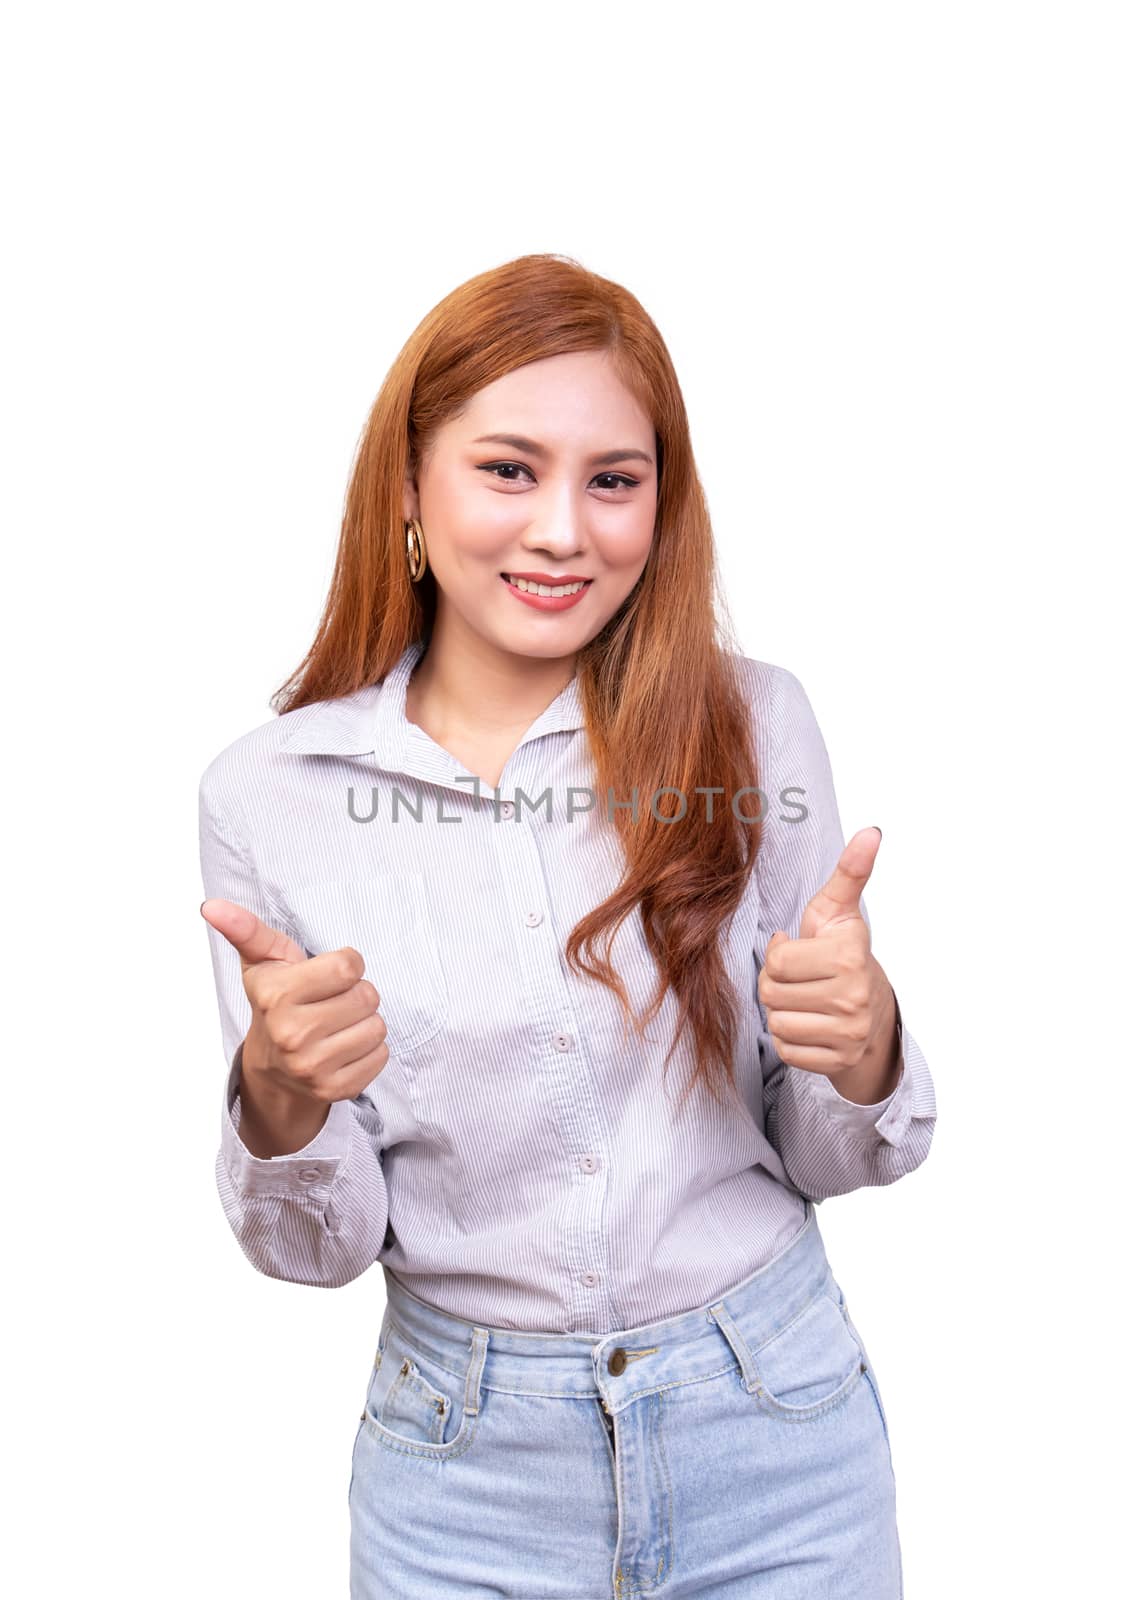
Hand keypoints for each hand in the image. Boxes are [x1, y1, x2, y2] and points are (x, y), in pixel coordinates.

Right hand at [200, 899, 389, 1117]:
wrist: (272, 1068)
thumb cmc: (276, 1003)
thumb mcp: (263, 962)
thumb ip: (245, 930)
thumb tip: (212, 906)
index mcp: (276, 995)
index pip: (348, 966)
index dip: (346, 965)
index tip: (328, 975)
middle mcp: (291, 1034)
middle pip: (367, 996)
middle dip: (356, 993)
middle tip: (331, 1002)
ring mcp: (312, 1066)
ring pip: (376, 1027)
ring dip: (364, 1022)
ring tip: (338, 1024)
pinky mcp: (334, 1089)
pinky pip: (380, 1056)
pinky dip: (370, 1050)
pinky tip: (344, 1047)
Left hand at [757, 826, 900, 1103]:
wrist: (874, 1011)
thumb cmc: (843, 952)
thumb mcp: (840, 910)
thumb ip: (850, 871)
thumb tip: (871, 831)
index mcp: (849, 955)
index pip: (777, 960)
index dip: (779, 955)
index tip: (799, 949)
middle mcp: (853, 996)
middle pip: (771, 994)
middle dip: (777, 984)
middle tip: (799, 978)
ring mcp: (849, 1033)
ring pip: (777, 1024)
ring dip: (782, 1012)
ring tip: (803, 1000)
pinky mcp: (839, 1060)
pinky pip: (787, 1051)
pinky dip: (790, 1040)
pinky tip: (809, 1024)